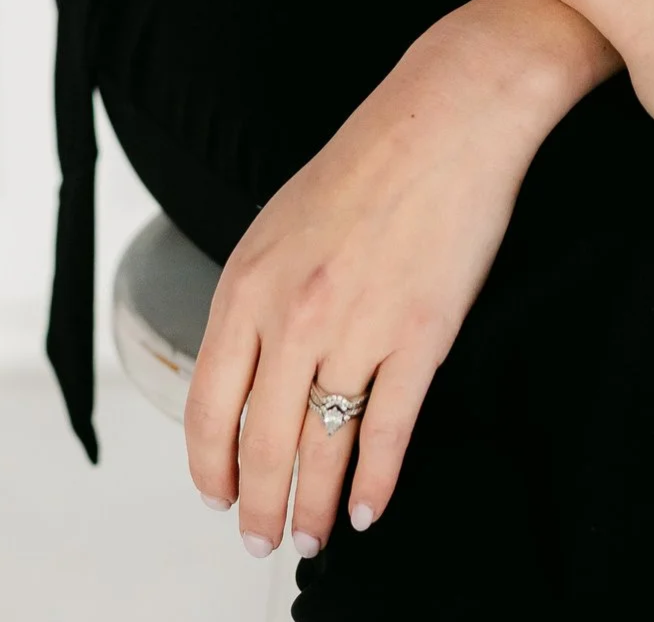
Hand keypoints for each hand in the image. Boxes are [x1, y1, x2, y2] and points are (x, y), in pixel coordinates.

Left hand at [184, 0, 612, 561]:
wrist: (446, 115)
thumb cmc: (367, 159)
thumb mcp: (280, 223)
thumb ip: (258, 299)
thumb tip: (248, 375)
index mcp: (248, 281)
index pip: (207, 405)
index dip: (209, 466)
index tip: (216, 495)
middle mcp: (293, 314)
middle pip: (262, 443)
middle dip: (259, 506)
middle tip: (261, 539)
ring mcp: (357, 329)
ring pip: (322, 449)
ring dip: (312, 508)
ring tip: (310, 538)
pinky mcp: (419, 337)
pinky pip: (388, 432)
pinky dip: (376, 483)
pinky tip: (367, 510)